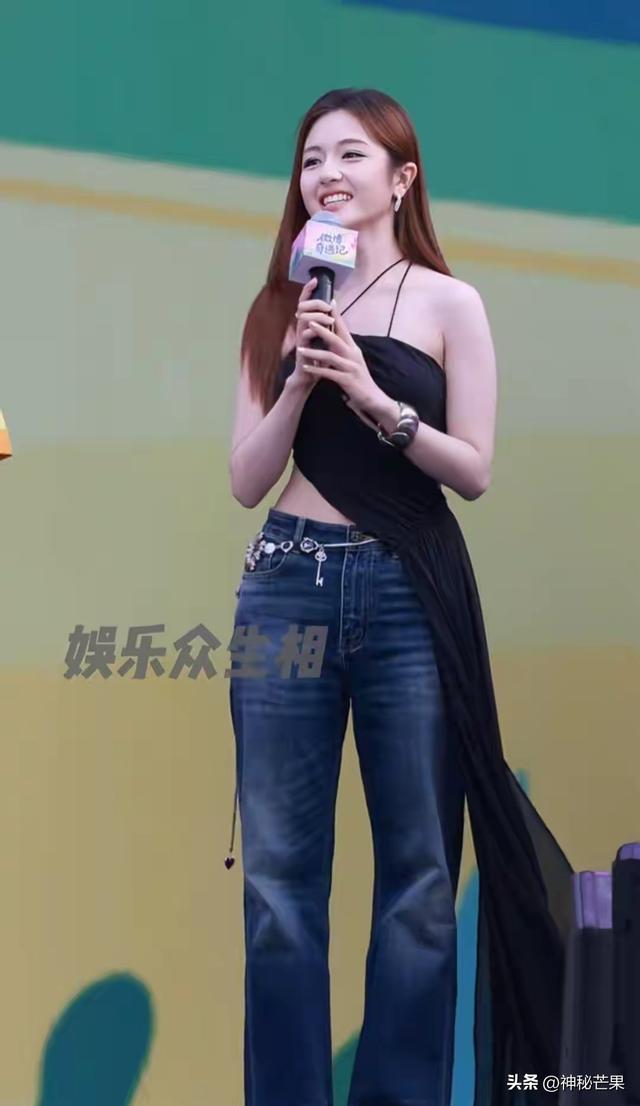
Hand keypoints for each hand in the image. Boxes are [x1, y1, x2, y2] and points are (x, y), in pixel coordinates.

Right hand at [288, 276, 335, 390]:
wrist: (309, 376)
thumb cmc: (318, 358)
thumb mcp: (326, 339)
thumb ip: (328, 325)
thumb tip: (335, 310)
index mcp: (308, 324)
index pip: (306, 302)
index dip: (308, 290)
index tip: (315, 280)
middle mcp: (301, 327)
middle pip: (302, 306)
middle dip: (315, 302)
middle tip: (327, 306)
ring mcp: (299, 337)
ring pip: (303, 317)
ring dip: (317, 316)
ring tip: (329, 319)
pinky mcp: (300, 347)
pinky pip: (303, 334)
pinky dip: (311, 331)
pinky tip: (319, 331)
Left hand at [296, 301, 388, 427]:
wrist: (373, 399)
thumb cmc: (360, 380)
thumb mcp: (353, 361)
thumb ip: (344, 350)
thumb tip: (333, 338)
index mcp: (354, 349)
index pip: (345, 329)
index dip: (338, 315)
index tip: (330, 302)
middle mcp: (353, 355)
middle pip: (337, 339)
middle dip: (322, 330)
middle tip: (309, 322)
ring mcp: (351, 367)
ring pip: (331, 356)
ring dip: (314, 352)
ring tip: (300, 349)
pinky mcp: (347, 380)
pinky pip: (329, 373)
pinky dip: (316, 370)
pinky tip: (306, 367)